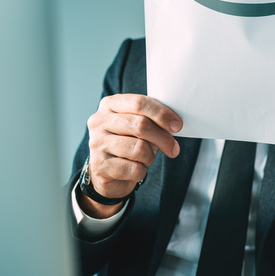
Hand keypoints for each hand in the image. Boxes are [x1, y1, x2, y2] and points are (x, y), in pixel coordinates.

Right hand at [80, 94, 181, 217]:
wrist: (107, 172)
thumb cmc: (128, 142)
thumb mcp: (138, 125)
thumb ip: (151, 119)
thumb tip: (175, 124)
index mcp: (110, 104)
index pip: (139, 103)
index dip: (162, 114)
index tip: (177, 125)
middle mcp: (99, 121)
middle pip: (141, 125)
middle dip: (163, 138)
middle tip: (174, 148)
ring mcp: (97, 143)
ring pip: (139, 148)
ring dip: (150, 157)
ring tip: (147, 159)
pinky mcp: (99, 166)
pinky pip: (133, 168)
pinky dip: (142, 171)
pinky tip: (137, 169)